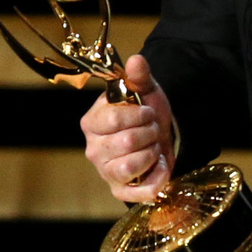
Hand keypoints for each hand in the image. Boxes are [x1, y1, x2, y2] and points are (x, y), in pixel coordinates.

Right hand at [81, 54, 176, 203]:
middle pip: (125, 142)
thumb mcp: (144, 90)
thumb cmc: (144, 113)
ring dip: (151, 154)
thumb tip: (136, 59)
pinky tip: (160, 167)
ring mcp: (105, 172)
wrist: (159, 136)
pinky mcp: (119, 191)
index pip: (113, 120)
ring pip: (129, 166)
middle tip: (153, 130)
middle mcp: (93, 149)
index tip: (148, 113)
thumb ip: (139, 75)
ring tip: (153, 147)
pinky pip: (138, 192)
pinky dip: (156, 179)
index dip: (138, 116)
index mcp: (92, 122)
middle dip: (149, 134)